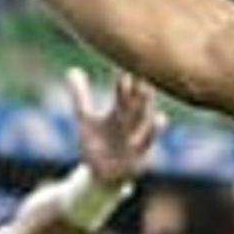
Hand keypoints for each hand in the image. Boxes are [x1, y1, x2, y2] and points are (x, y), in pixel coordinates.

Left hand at [72, 68, 158, 186]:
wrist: (99, 177)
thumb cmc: (95, 145)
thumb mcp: (85, 119)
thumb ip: (81, 95)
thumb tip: (72, 69)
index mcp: (119, 112)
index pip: (123, 91)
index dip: (124, 76)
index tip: (126, 57)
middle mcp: (130, 123)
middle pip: (137, 102)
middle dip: (140, 86)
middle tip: (143, 67)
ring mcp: (136, 139)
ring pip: (145, 119)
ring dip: (147, 105)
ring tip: (149, 90)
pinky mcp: (138, 156)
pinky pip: (146, 143)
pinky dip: (152, 132)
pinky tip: (161, 118)